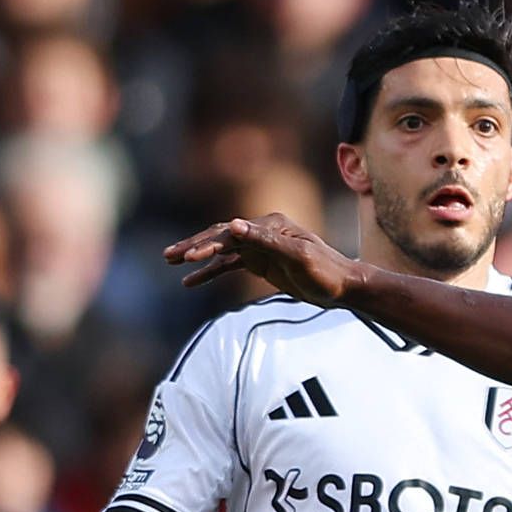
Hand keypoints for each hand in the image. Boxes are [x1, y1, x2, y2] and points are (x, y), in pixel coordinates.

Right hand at [165, 213, 360, 306]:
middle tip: (168, 255)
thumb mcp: (298, 256)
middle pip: (220, 236)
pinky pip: (229, 266)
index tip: (188, 257)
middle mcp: (262, 231)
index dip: (208, 243)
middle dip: (193, 245)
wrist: (344, 286)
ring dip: (198, 256)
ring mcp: (259, 246)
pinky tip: (191, 282)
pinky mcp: (260, 262)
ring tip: (171, 262)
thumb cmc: (326, 271)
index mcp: (270, 226)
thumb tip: (234, 224)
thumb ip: (266, 241)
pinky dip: (210, 272)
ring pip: (221, 249)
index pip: (231, 233)